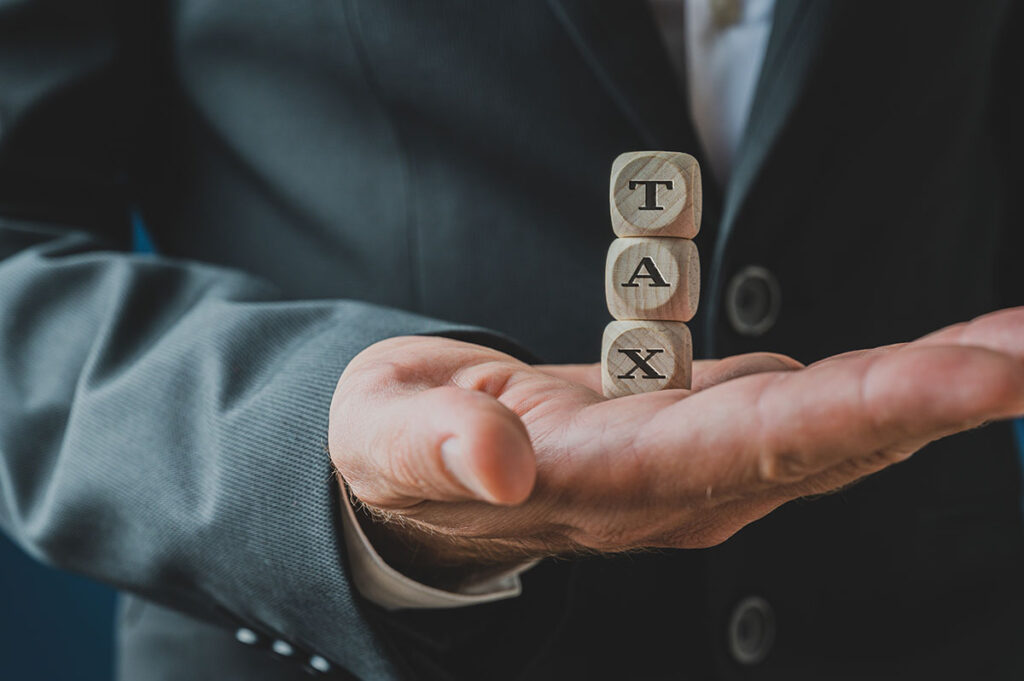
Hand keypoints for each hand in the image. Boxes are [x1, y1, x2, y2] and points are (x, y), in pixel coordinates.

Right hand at [328, 308, 1023, 582]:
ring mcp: (696, 459)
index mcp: (604, 482)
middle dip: (936, 396)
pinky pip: (809, 403)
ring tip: (1020, 341)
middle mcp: (673, 483)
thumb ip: (442, 446)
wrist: (421, 477)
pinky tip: (950, 354)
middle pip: (823, 440)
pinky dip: (883, 379)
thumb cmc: (401, 453)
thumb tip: (499, 463)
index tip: (978, 379)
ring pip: (831, 423)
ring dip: (930, 384)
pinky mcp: (700, 427)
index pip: (751, 448)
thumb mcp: (393, 441)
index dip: (863, 412)